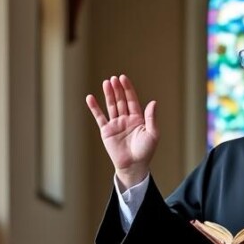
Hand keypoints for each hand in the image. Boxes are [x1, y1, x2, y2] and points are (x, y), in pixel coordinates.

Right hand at [86, 74, 158, 189]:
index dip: (128, 89)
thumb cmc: (145, 151)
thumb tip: (153, 102)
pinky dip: (94, 108)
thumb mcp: (152, 134)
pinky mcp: (106, 130)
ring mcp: (116, 124)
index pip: (132, 100)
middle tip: (113, 78)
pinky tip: (90, 98)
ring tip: (106, 83)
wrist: (133, 165)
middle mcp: (126, 119)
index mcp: (138, 118)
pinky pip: (99, 117)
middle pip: (121, 100)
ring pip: (111, 106)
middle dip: (118, 89)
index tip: (123, 78)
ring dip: (108, 94)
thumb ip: (151, 118)